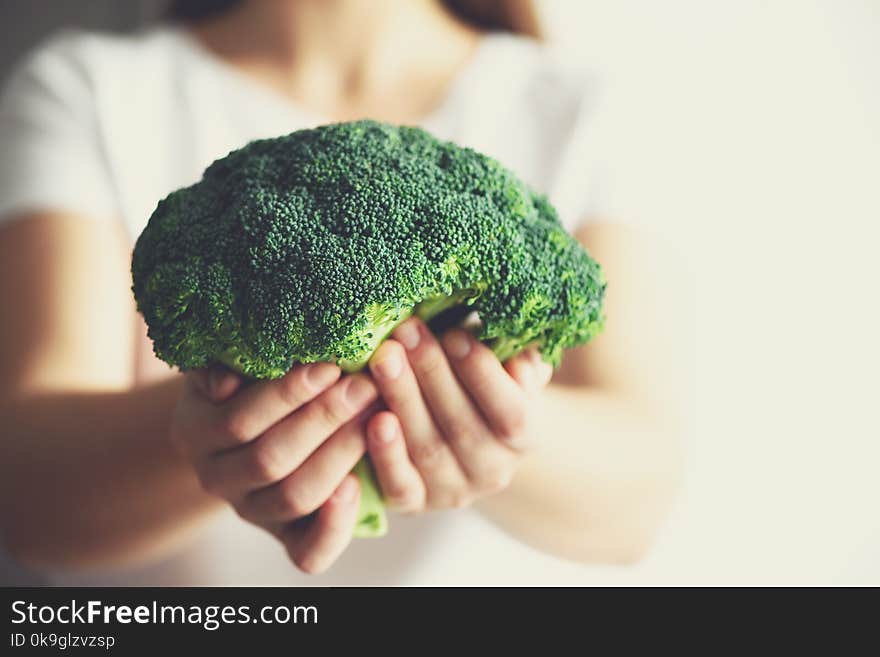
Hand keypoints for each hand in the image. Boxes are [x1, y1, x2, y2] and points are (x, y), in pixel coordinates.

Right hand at [169, 363, 378, 573]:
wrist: (248, 426)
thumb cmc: (246, 379)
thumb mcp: (225, 360)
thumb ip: (221, 363)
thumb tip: (226, 385)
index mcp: (194, 432)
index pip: (239, 421)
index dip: (287, 396)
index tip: (330, 367)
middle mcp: (217, 479)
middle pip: (270, 459)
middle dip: (323, 420)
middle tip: (363, 388)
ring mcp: (252, 512)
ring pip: (294, 496)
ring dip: (339, 454)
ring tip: (373, 417)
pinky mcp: (287, 539)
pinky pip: (308, 553)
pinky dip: (334, 526)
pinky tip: (357, 486)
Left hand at [366, 318, 552, 511]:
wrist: (459, 443)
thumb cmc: (479, 388)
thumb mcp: (505, 369)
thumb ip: (512, 356)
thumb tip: (503, 334)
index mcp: (525, 437)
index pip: (510, 411)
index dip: (483, 374)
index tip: (454, 335)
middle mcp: (493, 471)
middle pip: (461, 425)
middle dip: (430, 372)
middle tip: (405, 332)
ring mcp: (454, 491)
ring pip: (428, 448)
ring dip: (403, 400)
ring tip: (383, 359)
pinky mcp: (416, 503)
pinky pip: (401, 486)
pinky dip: (386, 454)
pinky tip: (372, 419)